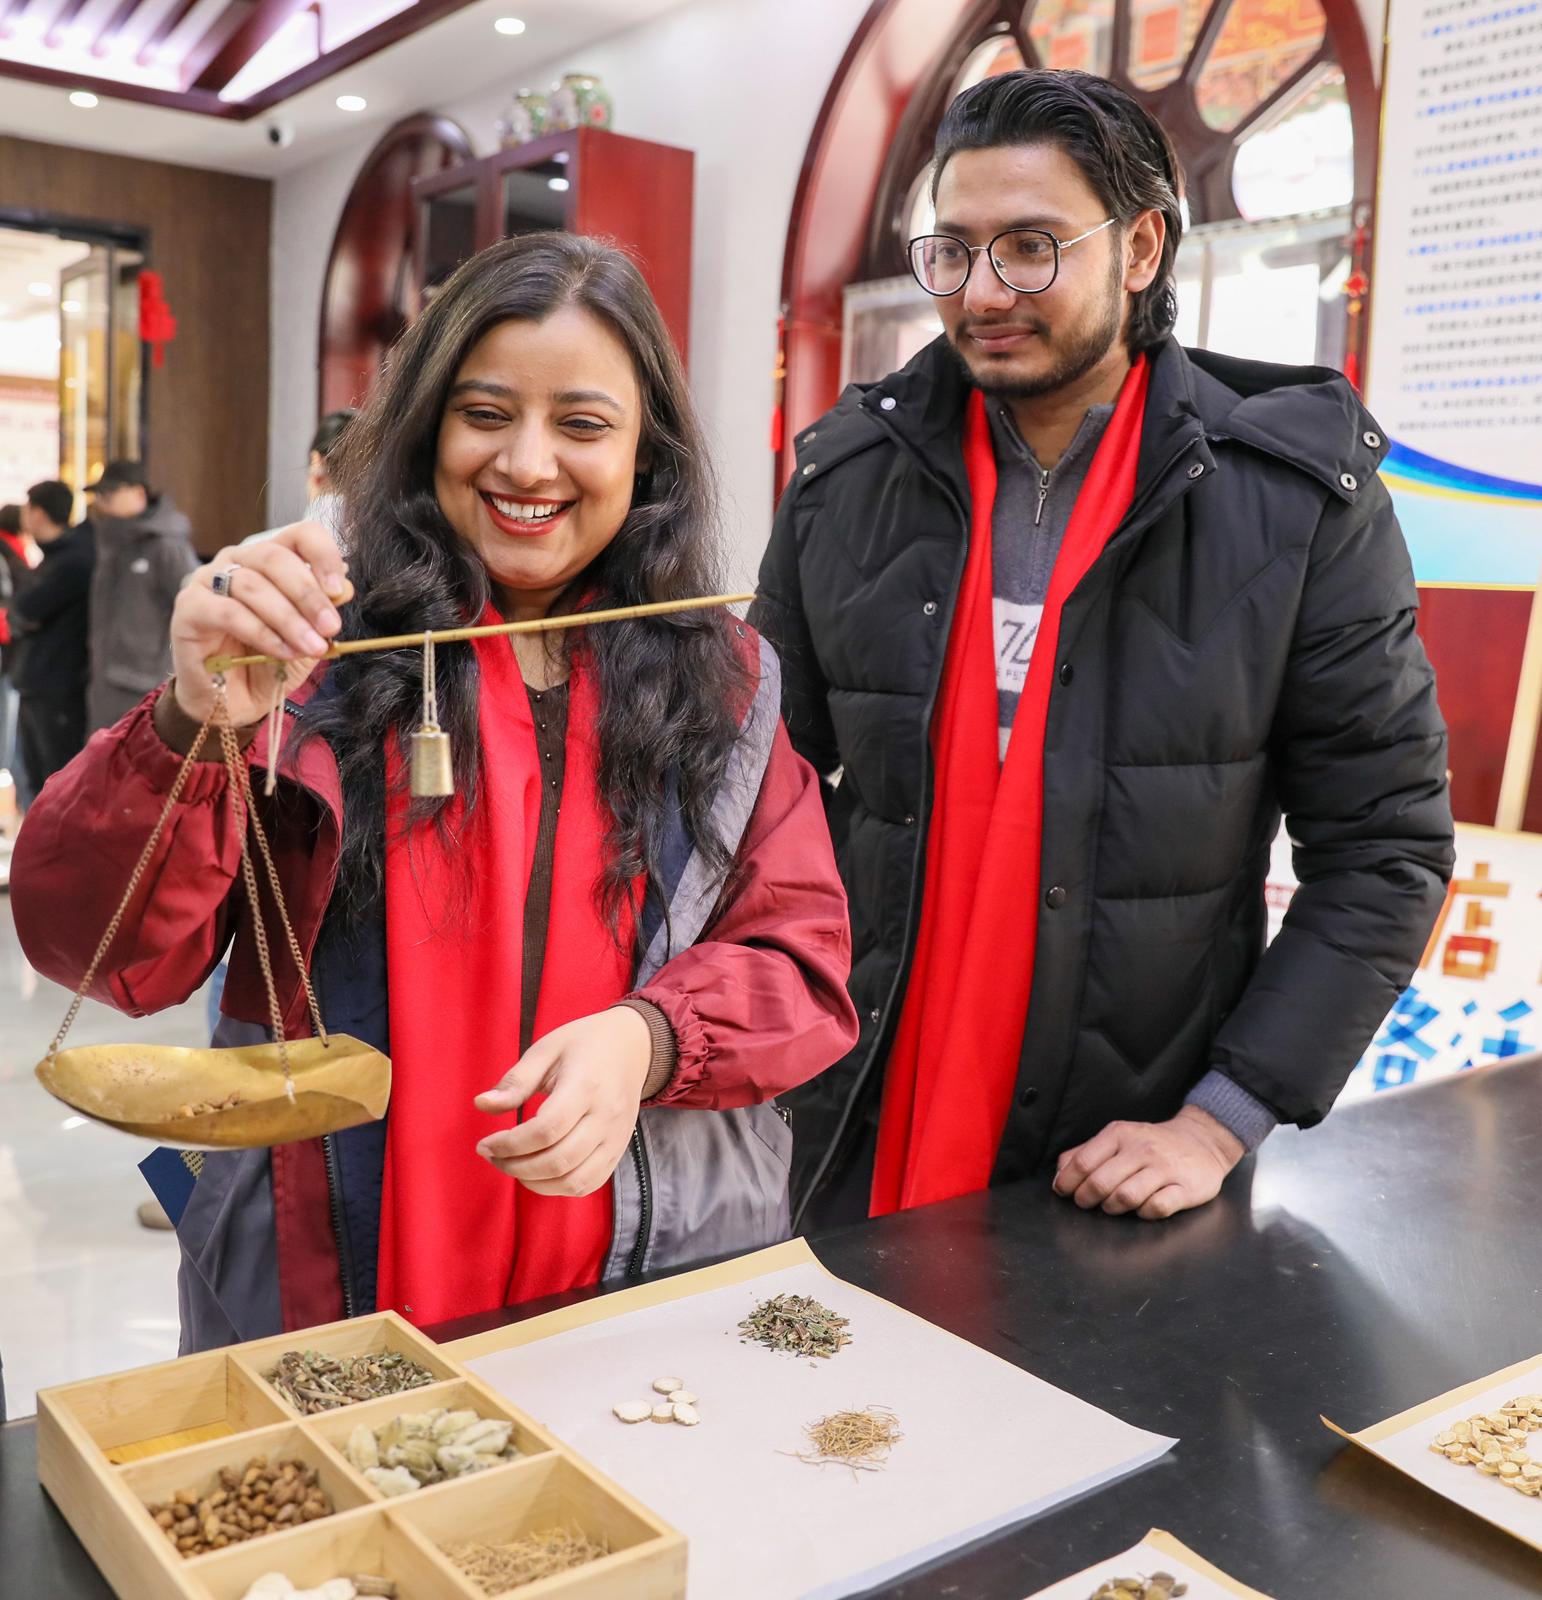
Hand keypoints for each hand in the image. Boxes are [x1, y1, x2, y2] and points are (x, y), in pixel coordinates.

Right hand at [169, 521, 352, 725]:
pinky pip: (229, 613)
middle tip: (330, 627)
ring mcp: (208, 581)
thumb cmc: (271, 661)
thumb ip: (324, 611)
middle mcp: (237, 561)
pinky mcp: (189, 609)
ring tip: (312, 647)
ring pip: (253, 586)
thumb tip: (344, 587)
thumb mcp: (309, 636)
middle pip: (274, 557)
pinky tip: (282, 652)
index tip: (338, 590)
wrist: (235, 701)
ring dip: (289, 619)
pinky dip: (261, 633)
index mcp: (270, 558)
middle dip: (308, 595)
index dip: (323, 555)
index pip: (299, 534)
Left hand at [473, 1008, 653, 1196]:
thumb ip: (516, 1080)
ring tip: (513, 1165)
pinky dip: (559, 1188)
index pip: (546, 1130)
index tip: (485, 1143)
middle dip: (516, 1166)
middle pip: (558, 1161)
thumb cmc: (585, 1044)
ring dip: (535, 1183)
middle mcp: (606, 1116)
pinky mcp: (619, 1151)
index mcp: (586, 1085)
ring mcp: (616, 1138)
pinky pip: (589, 1184)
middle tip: (493, 1156)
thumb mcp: (547, 1049)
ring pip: (574, 1181)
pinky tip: (539, 1173)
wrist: (634, 1046)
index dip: (510, 1145)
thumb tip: (481, 1104)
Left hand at [1051, 1105, 1244, 1219]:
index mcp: (1120, 1134)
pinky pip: (1157, 1208)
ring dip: (1112, 1208)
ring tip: (1112, 1206)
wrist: (1202, 1140)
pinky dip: (1144, 1213)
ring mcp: (1165, 1168)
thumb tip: (1060, 1172)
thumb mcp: (1118, 1137)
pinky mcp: (1186, 1188)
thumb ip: (1086, 1151)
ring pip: (1125, 1197)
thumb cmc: (1151, 1143)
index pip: (1083, 1162)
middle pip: (1100, 1182)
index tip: (1065, 1193)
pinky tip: (1142, 1208)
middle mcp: (1142, 1149)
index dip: (1068, 1183)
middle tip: (1087, 1203)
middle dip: (1086, 1199)